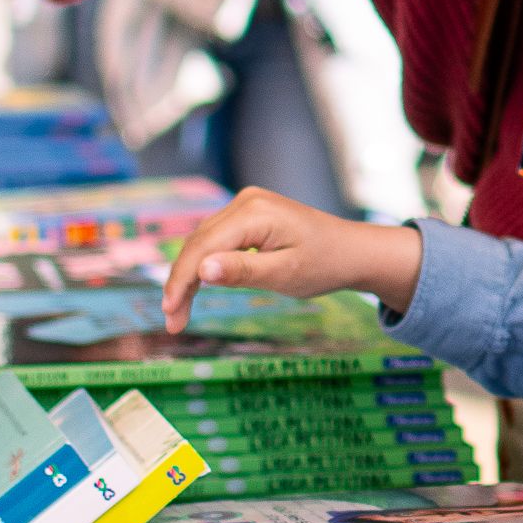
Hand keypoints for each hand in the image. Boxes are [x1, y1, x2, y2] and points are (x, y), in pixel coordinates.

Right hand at [161, 188, 424, 331]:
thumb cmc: (324, 265)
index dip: (181, 281)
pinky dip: (204, 265)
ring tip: (179, 313)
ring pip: (202, 242)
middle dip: (180, 282)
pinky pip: (216, 239)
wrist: (352, 251)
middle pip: (197, 243)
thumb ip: (243, 271)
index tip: (170, 313)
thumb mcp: (285, 275)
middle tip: (173, 322)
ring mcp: (246, 205)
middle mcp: (245, 201)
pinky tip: (195, 290)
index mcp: (254, 212)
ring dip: (188, 276)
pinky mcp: (248, 215)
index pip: (203, 247)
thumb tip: (202, 271)